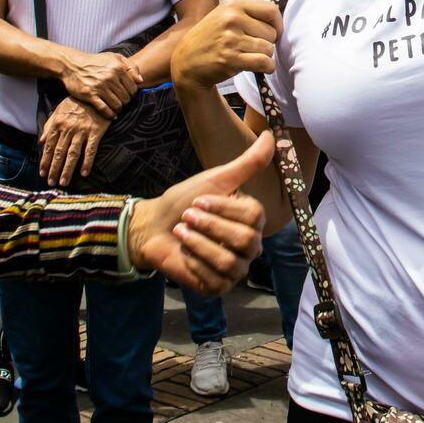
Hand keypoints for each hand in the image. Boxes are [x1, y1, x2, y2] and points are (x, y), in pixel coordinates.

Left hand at [38, 96, 109, 187]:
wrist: (94, 94)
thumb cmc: (75, 103)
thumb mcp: (58, 110)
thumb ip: (49, 126)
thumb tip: (40, 141)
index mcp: (57, 125)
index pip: (49, 146)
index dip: (45, 161)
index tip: (42, 173)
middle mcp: (68, 129)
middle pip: (59, 153)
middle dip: (54, 169)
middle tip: (51, 182)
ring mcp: (82, 131)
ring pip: (73, 154)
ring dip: (67, 169)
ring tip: (64, 182)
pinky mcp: (95, 132)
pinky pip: (91, 150)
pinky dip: (87, 162)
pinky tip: (84, 172)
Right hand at [61, 50, 142, 116]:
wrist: (72, 64)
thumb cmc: (96, 61)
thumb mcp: (114, 57)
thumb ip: (130, 67)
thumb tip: (140, 81)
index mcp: (118, 68)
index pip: (133, 88)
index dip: (132, 94)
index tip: (128, 95)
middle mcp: (110, 77)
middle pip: (126, 98)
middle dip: (125, 102)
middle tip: (121, 102)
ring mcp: (99, 87)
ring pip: (117, 105)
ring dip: (118, 109)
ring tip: (117, 108)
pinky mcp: (89, 95)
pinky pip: (104, 109)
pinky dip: (110, 115)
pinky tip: (112, 116)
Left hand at [127, 131, 273, 292]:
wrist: (153, 228)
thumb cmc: (184, 202)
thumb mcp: (214, 179)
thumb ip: (247, 163)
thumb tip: (270, 135)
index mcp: (252, 220)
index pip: (254, 215)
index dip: (223, 208)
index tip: (199, 200)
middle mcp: (250, 245)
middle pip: (245, 240)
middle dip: (209, 226)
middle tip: (187, 216)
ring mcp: (235, 269)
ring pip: (228, 261)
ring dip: (198, 244)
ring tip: (181, 233)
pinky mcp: (218, 286)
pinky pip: (214, 279)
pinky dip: (193, 263)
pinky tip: (183, 253)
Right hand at [172, 0, 281, 88]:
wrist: (186, 62)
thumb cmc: (211, 39)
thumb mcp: (224, 16)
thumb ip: (248, 14)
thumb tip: (278, 22)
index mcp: (233, 5)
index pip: (271, 10)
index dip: (277, 24)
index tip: (272, 33)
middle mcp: (232, 19)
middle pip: (272, 32)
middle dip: (266, 42)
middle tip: (251, 47)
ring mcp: (231, 39)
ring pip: (269, 49)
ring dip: (264, 56)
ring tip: (250, 56)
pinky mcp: (231, 59)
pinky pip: (264, 62)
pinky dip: (267, 67)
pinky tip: (259, 67)